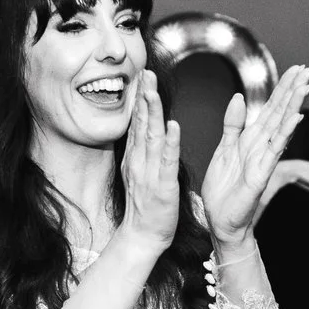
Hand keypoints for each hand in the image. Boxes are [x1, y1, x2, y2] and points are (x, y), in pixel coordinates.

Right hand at [115, 73, 180, 260]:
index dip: (140, 98)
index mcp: (135, 158)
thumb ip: (141, 151)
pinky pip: (167, 162)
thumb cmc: (145, 207)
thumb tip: (144, 130)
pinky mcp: (163, 187)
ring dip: (153, 112)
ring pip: (152, 137)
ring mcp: (150, 173)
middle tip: (145, 71)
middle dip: (144, 96)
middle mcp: (139, 161)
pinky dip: (170, 143)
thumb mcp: (138, 173)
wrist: (141, 237)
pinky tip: (173, 127)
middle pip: (141, 123)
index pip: (137, 123)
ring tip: (153, 90)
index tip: (142, 75)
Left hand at [198, 64, 308, 244]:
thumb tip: (240, 97)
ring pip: (281, 126)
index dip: (283, 88)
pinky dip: (285, 134)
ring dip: (293, 105)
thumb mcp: (224, 149)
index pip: (271, 108)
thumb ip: (232, 124)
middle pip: (280, 112)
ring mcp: (264, 159)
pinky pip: (274, 151)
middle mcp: (262, 146)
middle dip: (293, 90)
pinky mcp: (261, 175)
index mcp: (252, 138)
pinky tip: (295, 118)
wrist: (221, 220)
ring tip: (305, 84)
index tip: (297, 68)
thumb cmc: (224, 189)